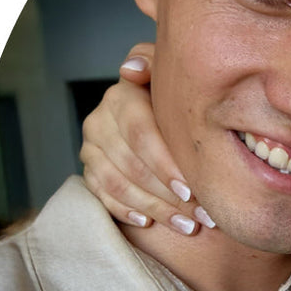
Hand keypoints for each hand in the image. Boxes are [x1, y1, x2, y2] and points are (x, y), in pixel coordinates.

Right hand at [79, 43, 212, 234]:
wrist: (154, 112)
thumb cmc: (172, 98)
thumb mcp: (169, 75)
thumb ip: (156, 64)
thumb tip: (130, 69)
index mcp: (121, 97)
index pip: (140, 134)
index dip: (165, 164)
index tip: (193, 189)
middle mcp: (99, 121)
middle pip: (132, 165)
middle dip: (170, 195)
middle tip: (202, 214)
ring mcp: (91, 148)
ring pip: (119, 185)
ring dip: (156, 209)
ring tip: (189, 225)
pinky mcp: (89, 171)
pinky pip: (103, 197)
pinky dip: (127, 211)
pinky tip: (151, 223)